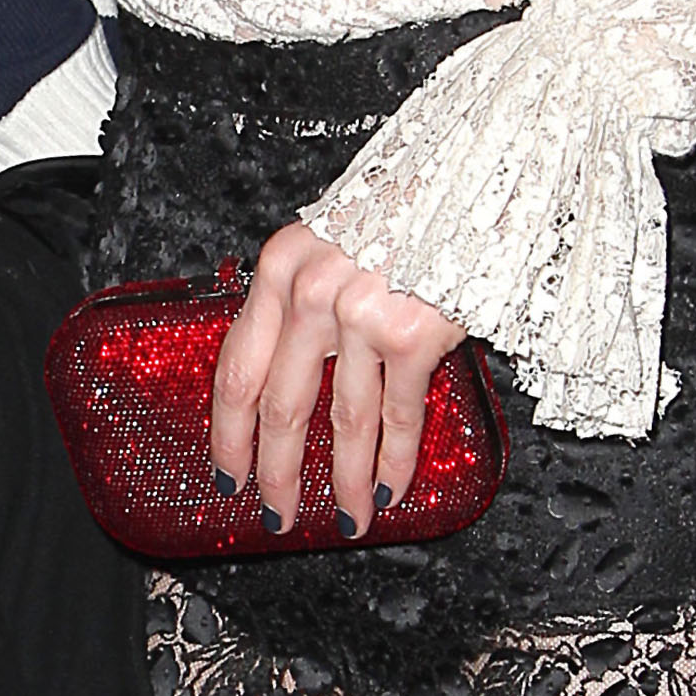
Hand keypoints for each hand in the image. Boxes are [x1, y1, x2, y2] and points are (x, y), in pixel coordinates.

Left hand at [210, 221, 463, 538]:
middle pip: (280, 405)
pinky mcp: (413, 335)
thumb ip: (300, 296)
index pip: (237, 367)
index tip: (227, 472)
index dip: (229, 432)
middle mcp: (310, 293)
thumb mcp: (327, 240)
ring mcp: (360, 315)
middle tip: (277, 512)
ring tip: (346, 519)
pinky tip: (391, 489)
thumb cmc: (399, 208)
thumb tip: (284, 371)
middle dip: (276, 471)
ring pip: (343, 421)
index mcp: (279, 268)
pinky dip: (395, 462)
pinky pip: (398, 416)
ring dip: (345, 482)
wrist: (468, 176)